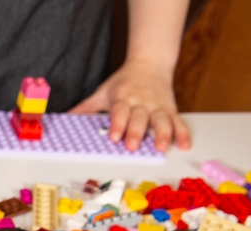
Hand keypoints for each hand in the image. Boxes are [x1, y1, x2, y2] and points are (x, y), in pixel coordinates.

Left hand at [70, 60, 190, 151]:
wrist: (150, 64)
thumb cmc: (124, 82)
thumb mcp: (103, 91)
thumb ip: (86, 107)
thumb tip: (66, 118)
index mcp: (123, 97)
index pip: (120, 111)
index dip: (118, 124)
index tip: (114, 136)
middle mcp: (142, 102)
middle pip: (140, 118)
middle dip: (136, 132)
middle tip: (132, 146)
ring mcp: (158, 106)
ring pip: (162, 120)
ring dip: (162, 134)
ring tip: (161, 147)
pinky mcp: (171, 109)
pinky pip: (178, 121)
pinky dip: (182, 133)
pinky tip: (184, 144)